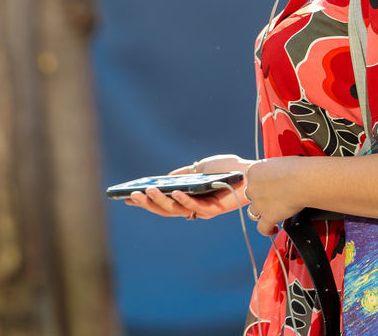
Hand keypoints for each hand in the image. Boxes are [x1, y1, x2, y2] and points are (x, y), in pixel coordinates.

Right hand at [122, 154, 252, 220]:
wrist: (251, 171)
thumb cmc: (228, 169)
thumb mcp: (201, 168)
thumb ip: (184, 174)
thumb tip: (165, 178)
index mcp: (188, 198)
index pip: (163, 203)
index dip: (145, 202)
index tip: (126, 198)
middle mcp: (194, 207)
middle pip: (166, 210)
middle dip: (148, 203)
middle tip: (132, 195)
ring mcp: (203, 210)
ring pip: (176, 210)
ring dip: (160, 201)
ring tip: (147, 191)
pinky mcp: (214, 210)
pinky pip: (195, 208)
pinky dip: (184, 200)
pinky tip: (175, 191)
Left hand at [243, 156, 307, 236]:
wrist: (304, 180)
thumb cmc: (298, 169)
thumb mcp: (279, 162)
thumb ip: (271, 171)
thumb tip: (276, 176)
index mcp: (254, 170)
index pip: (251, 179)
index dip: (260, 184)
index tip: (267, 186)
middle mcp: (252, 186)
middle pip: (251, 195)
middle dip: (260, 197)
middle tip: (273, 198)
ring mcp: (258, 203)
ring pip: (254, 212)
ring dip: (262, 213)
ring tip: (272, 213)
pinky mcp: (268, 216)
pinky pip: (262, 228)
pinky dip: (268, 230)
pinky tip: (273, 229)